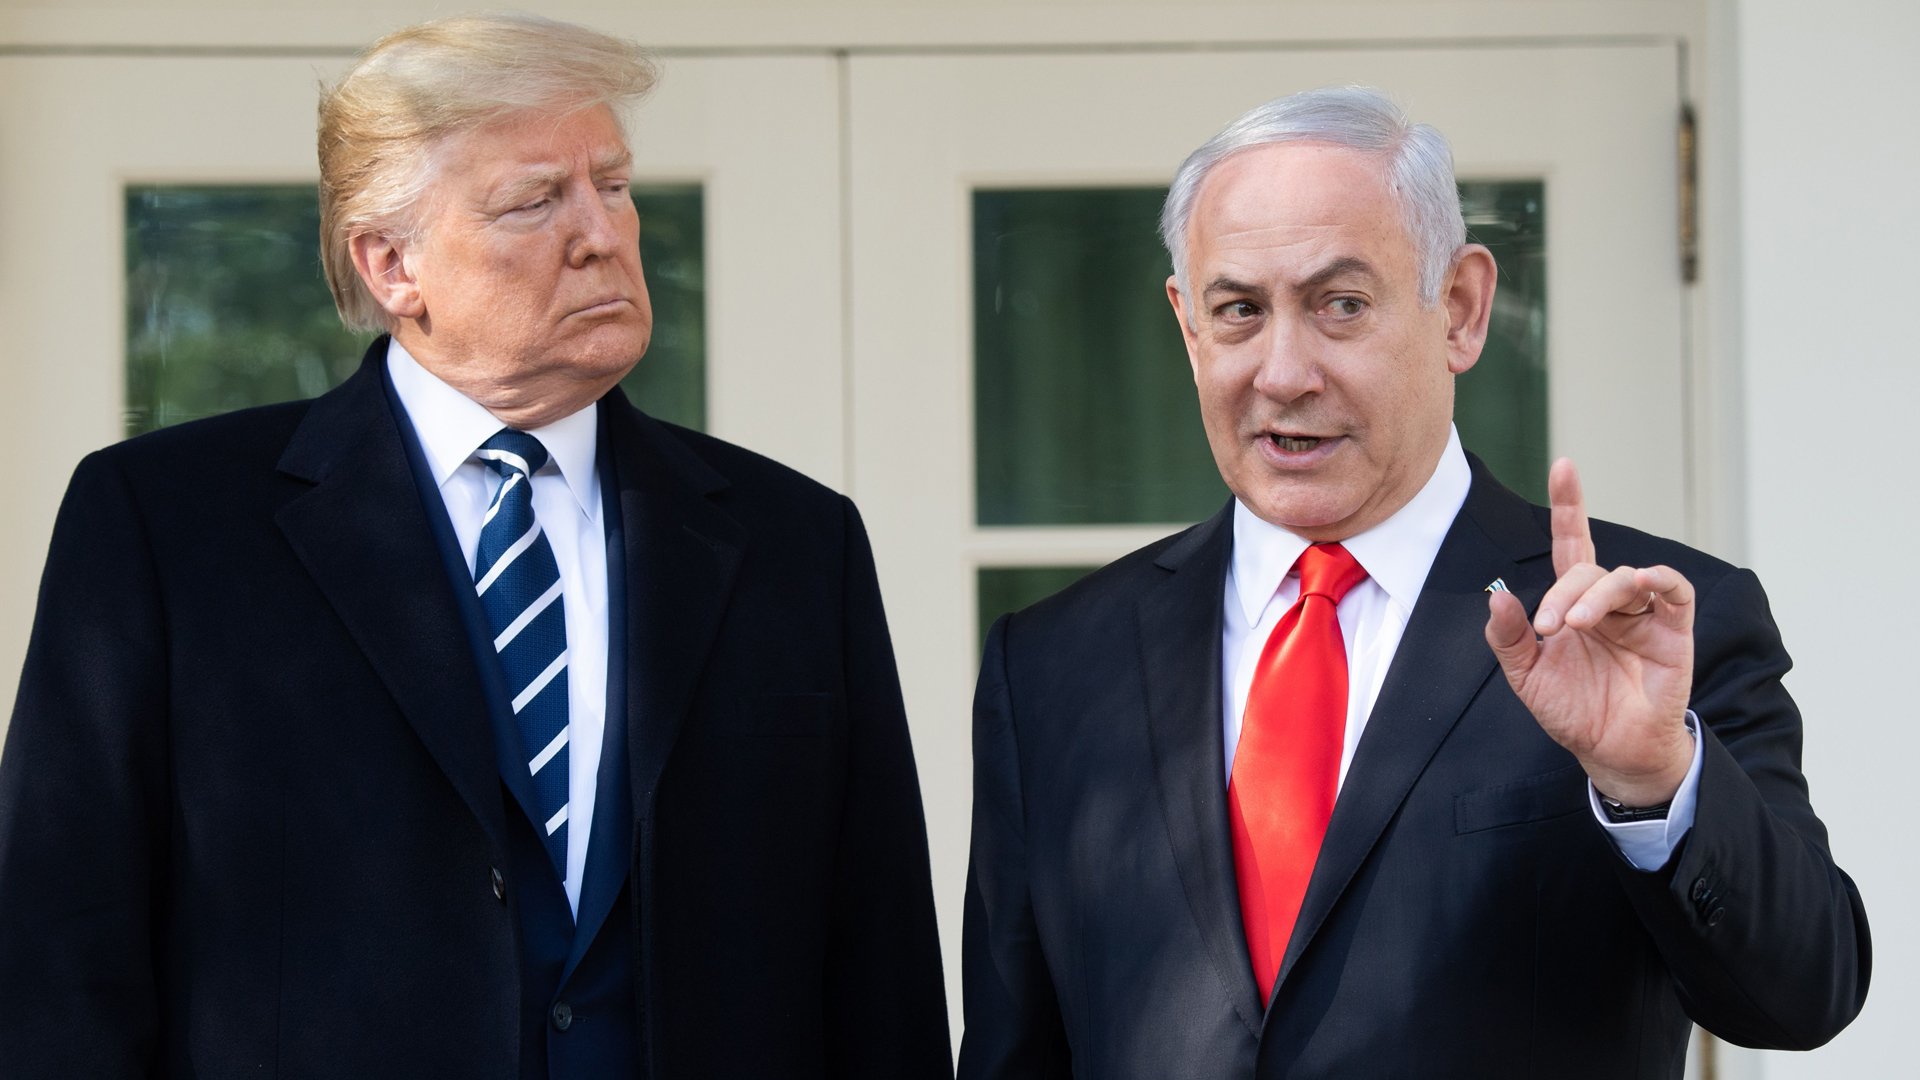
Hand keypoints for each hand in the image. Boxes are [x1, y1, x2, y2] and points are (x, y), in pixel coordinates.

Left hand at [1484, 458, 1694, 806]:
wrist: (1611, 754)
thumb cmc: (1573, 711)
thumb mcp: (1527, 676)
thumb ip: (1510, 637)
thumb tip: (1497, 596)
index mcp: (1574, 605)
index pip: (1573, 545)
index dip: (1570, 505)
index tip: (1563, 465)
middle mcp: (1609, 603)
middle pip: (1588, 570)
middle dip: (1564, 593)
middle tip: (1550, 628)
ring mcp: (1643, 615)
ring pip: (1626, 578)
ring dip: (1598, 595)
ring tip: (1577, 624)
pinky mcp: (1674, 632)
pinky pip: (1674, 591)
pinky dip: (1657, 580)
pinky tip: (1640, 585)